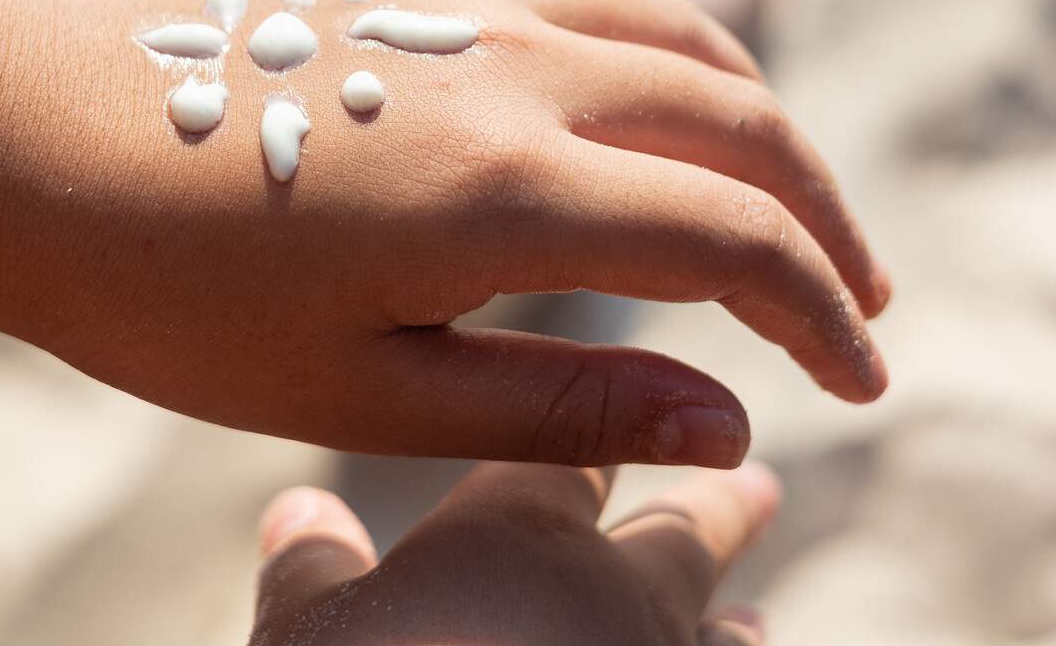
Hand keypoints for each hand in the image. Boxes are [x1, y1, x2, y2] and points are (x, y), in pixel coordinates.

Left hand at [0, 0, 890, 466]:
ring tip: (797, 190)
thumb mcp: (361, 392)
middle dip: (821, 216)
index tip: (863, 383)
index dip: (818, 317)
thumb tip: (733, 423)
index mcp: (506, 193)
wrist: (21, 145)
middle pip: (734, 122)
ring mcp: (458, 1)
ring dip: (760, 109)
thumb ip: (559, 403)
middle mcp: (509, 71)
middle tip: (862, 301)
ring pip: (671, 31)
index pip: (731, 242)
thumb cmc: (168, 294)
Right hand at [249, 461, 777, 644]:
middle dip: (713, 510)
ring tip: (755, 617)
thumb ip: (310, 568)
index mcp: (518, 538)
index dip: (583, 449)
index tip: (611, 430)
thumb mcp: (303, 634)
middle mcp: (616, 598)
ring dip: (735, 627)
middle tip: (757, 486)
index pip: (562, 462)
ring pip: (722, 639)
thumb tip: (298, 509)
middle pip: (678, 539)